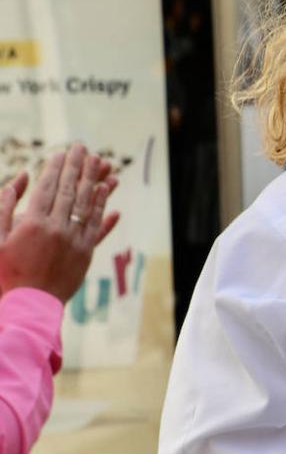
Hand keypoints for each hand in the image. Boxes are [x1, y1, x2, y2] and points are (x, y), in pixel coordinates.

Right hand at [0, 145, 120, 302]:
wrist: (28, 306)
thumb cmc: (5, 273)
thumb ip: (4, 207)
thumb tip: (21, 178)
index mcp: (33, 224)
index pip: (47, 189)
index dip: (55, 169)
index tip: (61, 153)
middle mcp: (57, 229)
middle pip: (69, 191)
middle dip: (76, 167)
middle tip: (82, 148)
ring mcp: (74, 240)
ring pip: (86, 204)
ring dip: (93, 181)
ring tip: (99, 162)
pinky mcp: (86, 253)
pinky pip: (97, 225)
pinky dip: (102, 206)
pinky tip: (106, 191)